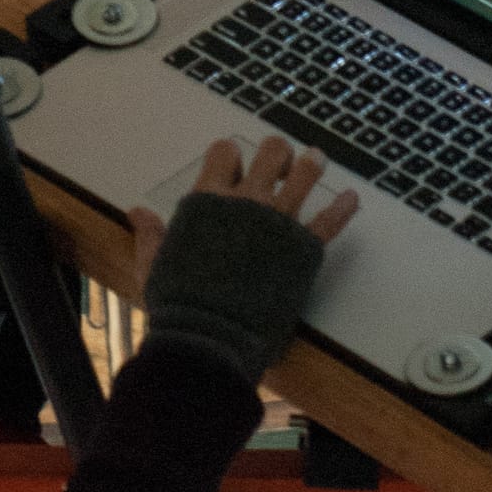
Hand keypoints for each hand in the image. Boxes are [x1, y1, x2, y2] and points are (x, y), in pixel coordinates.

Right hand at [127, 134, 359, 298]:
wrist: (210, 339)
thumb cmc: (178, 304)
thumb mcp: (154, 265)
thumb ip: (151, 234)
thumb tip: (137, 211)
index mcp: (209, 200)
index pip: (224, 153)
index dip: (231, 156)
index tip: (235, 167)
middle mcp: (247, 202)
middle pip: (271, 153)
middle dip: (277, 154)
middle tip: (281, 162)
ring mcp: (278, 223)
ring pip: (305, 175)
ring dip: (312, 166)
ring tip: (317, 160)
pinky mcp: (304, 249)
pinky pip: (329, 221)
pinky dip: (344, 208)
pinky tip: (354, 198)